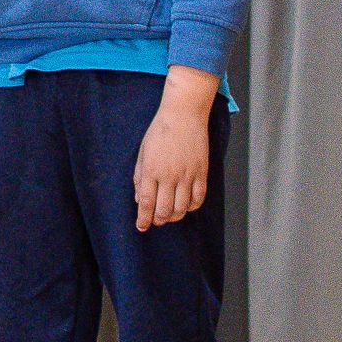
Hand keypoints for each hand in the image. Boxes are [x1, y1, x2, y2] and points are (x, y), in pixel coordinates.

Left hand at [132, 69, 218, 231]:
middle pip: (164, 210)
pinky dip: (191, 207)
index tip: (141, 227)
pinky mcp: (201, 172)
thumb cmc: (160, 131)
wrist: (184, 114)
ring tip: (169, 215)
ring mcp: (187, 175)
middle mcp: (169, 175)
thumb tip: (139, 199)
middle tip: (155, 221)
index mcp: (151, 170)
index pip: (146, 203)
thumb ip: (139, 176)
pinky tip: (185, 206)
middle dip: (158, 220)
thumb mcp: (143, 152)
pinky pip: (198, 198)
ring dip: (174, 217)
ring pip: (181, 208)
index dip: (143, 219)